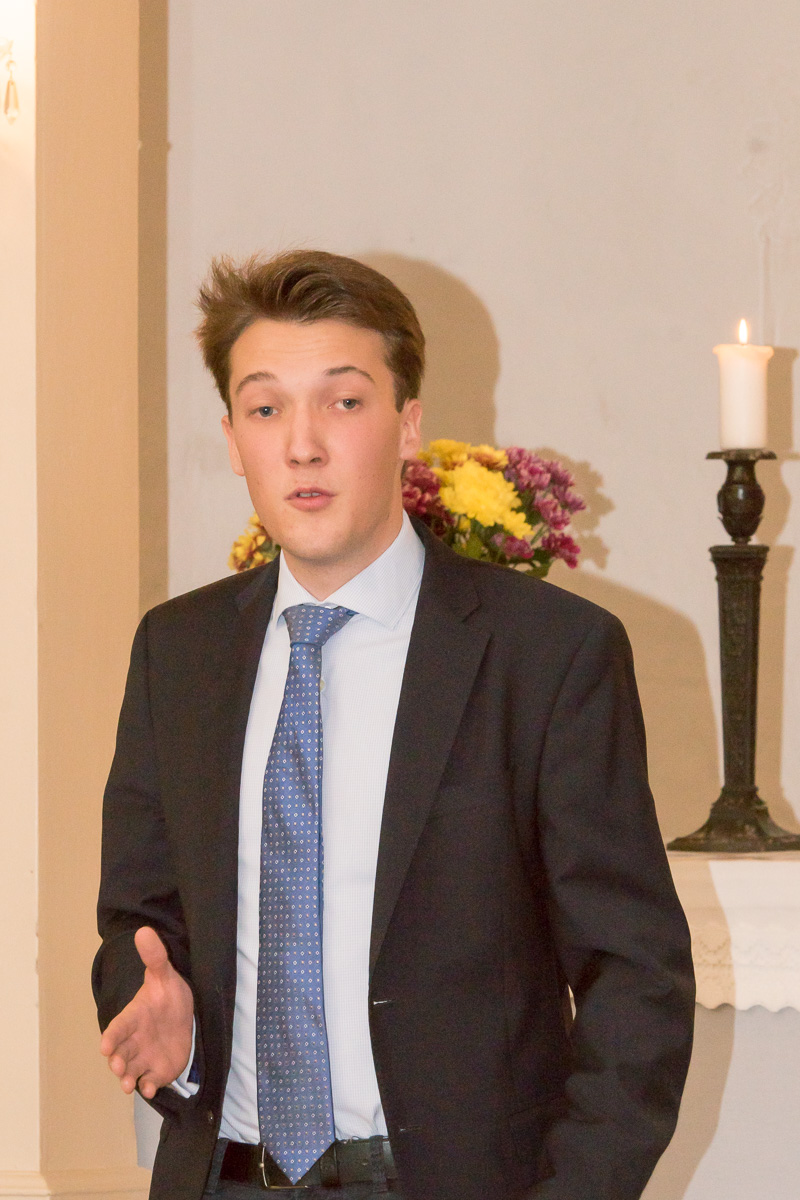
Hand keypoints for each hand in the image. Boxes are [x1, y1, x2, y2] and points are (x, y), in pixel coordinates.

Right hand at [100, 926, 193, 1099]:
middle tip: (118, 1067)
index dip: (112, 1036)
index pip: (119, 1026)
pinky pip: (151, 1082)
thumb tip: (144, 930)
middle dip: (117, 1061)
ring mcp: (145, 1056)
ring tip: (130, 1085)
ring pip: (131, 1070)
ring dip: (128, 1078)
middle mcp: (135, 1039)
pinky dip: (149, 1087)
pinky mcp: (158, 1070)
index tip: (105, 1045)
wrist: (184, 1013)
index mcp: (134, 1016)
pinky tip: (151, 1090)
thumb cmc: (168, 994)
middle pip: (121, 1052)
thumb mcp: (165, 973)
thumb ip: (155, 956)